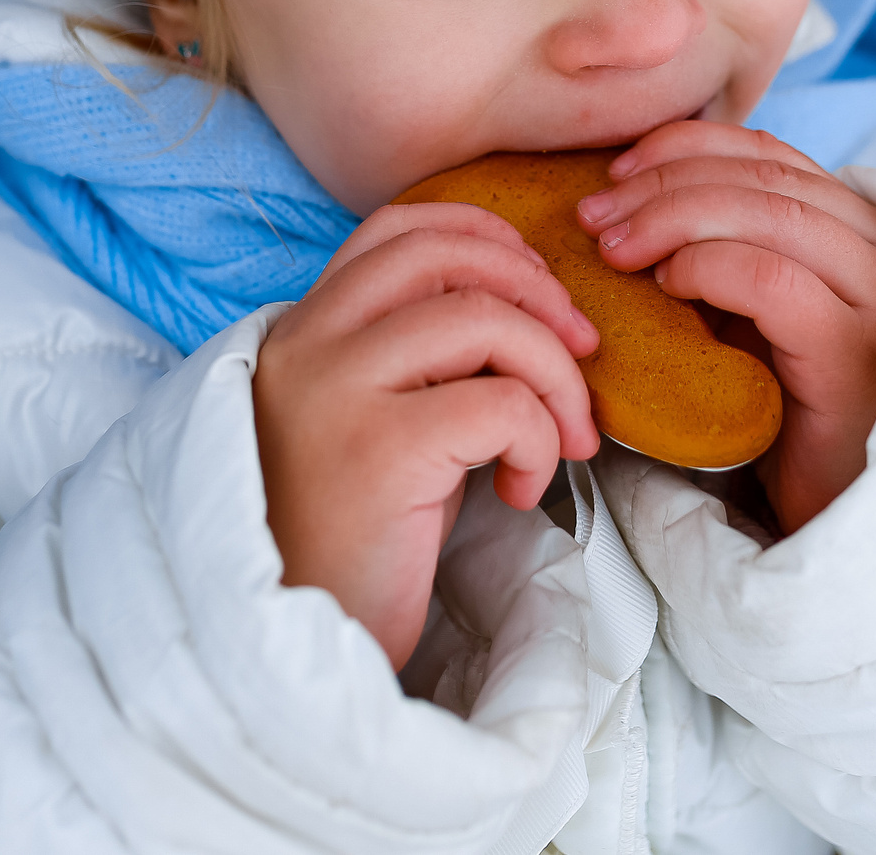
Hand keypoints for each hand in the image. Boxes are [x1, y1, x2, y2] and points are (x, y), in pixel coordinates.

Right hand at [252, 202, 600, 667]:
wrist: (292, 647)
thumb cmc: (357, 540)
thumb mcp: (384, 420)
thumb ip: (428, 356)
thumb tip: (541, 314)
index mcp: (304, 329)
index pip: (399, 227)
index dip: (487, 239)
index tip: (540, 292)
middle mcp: (307, 345)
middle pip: (448, 254)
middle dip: (541, 292)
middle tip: (583, 357)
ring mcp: (333, 391)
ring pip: (483, 318)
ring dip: (554, 374)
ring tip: (563, 440)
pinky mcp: (375, 450)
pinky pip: (499, 403)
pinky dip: (537, 440)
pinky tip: (519, 491)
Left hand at [577, 121, 875, 530]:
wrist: (851, 537)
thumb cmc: (797, 430)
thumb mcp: (767, 327)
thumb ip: (737, 263)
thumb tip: (636, 210)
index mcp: (868, 239)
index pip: (775, 157)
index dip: (689, 147)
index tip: (619, 168)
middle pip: (767, 178)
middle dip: (666, 181)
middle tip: (595, 214)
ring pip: (770, 214)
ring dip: (673, 216)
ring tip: (611, 245)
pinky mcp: (858, 358)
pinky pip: (773, 283)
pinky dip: (709, 266)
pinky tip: (666, 284)